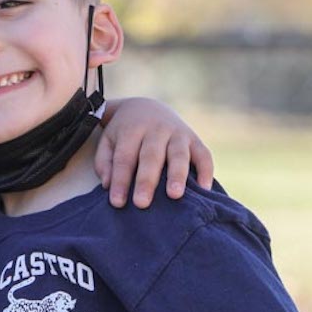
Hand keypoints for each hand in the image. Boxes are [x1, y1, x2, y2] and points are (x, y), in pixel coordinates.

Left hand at [95, 97, 214, 208]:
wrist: (147, 107)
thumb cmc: (125, 133)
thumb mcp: (108, 141)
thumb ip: (105, 162)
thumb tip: (108, 185)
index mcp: (132, 130)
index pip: (124, 157)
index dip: (120, 180)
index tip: (117, 202)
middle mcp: (156, 129)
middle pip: (151, 156)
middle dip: (146, 180)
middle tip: (141, 204)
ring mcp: (178, 133)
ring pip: (178, 154)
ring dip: (177, 175)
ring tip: (174, 195)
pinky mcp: (195, 140)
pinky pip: (204, 155)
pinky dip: (206, 171)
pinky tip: (203, 190)